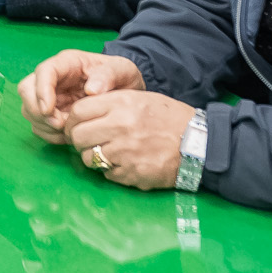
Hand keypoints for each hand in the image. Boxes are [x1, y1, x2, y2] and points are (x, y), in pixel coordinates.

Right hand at [17, 49, 144, 142]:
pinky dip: (49, 134)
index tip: (49, 109)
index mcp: (67, 63)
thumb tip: (91, 90)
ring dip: (44, 124)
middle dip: (38, 110)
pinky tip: (68, 136)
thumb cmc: (121, 76)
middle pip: (27, 90)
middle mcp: (53, 78)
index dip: (41, 90)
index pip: (44, 71)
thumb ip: (108, 76)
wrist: (125, 90)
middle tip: (60, 124)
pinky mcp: (52, 113)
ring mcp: (50, 96)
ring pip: (29, 110)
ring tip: (69, 131)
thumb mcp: (122, 70)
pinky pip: (39, 125)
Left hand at [66, 89, 196, 189]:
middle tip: (87, 141)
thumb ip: (110, 103)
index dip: (72, 120)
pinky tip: (124, 163)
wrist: (199, 143)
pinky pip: (106, 174)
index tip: (76, 125)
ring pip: (88, 158)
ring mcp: (125, 152)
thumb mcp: (140, 99)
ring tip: (107, 153)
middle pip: (78, 136)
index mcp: (121, 104)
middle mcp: (120, 126)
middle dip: (78, 140)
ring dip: (92, 157)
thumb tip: (79, 114)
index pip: (78, 111)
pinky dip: (110, 170)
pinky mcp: (131, 173)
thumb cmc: (168, 118)